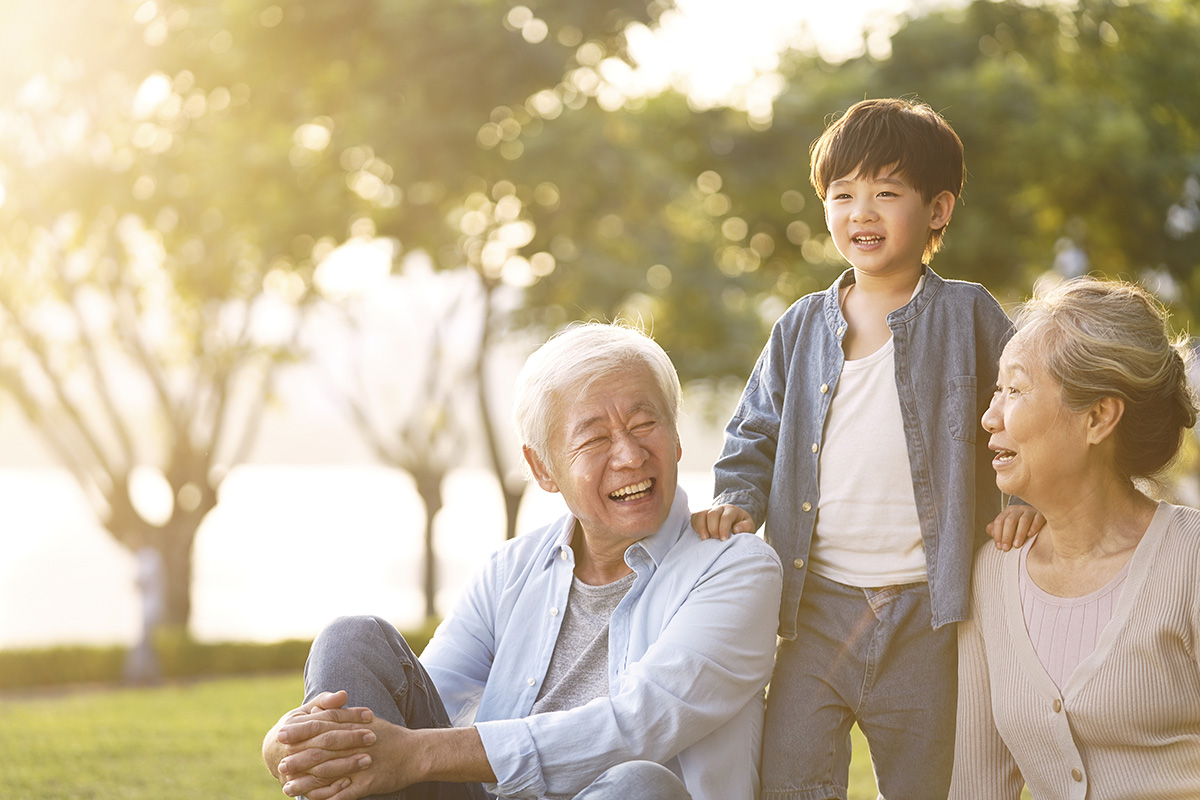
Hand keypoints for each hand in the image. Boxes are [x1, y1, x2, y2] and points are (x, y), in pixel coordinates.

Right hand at [264, 691, 376, 794]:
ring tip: (367, 760)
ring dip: (345, 765)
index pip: (324, 719)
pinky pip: (315, 790)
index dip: (348, 716)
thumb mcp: (306, 711)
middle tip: (372, 737)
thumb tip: (343, 695)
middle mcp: (291, 749)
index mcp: (293, 726)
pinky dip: (332, 788)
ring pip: (321, 768)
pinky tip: (350, 782)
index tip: (369, 715)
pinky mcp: (296, 787)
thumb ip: (325, 702)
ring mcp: (293, 769)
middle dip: (350, 739)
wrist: (273, 755)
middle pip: (324, 743)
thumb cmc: (298, 727)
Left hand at [281, 717, 418, 799]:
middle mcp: (356, 744)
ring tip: (288, 787)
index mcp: (354, 726)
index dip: (300, 730)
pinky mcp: (368, 783)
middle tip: (280, 764)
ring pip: (328, 774)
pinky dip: (326, 798)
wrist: (416, 753)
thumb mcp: (366, 720)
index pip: (322, 725)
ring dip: (306, 782)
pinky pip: (343, 793)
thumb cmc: (389, 736)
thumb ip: (340, 715)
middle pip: (322, 750)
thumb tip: (316, 711)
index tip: (281, 733)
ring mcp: (362, 764)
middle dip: (299, 758)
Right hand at [691, 504, 755, 540]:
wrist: (735, 521)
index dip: (724, 528)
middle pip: (712, 514)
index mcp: (732, 510)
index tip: (724, 539)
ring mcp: (709, 510)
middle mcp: (719, 508)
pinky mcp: (702, 514)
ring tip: (705, 539)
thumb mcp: (749, 526)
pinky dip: (695, 526)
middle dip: (713, 528)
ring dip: (701, 527)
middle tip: (716, 539)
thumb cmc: (742, 525)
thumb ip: (746, 527)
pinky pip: (694, 517)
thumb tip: (736, 529)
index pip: (726, 517)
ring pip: (701, 514)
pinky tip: (700, 534)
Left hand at [986, 504, 1044, 550]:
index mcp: (1008, 512)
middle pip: (1010, 521)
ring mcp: (1030, 511)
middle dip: (1007, 536)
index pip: (999, 521)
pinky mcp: (1042, 514)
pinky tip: (1030, 535)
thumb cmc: (1020, 527)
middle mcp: (1018, 509)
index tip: (999, 547)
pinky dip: (1034, 526)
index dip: (997, 534)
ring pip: (1023, 520)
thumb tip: (990, 531)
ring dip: (1019, 533)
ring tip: (1017, 545)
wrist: (1040, 521)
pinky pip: (1038, 519)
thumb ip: (997, 529)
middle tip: (1006, 548)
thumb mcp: (1008, 527)